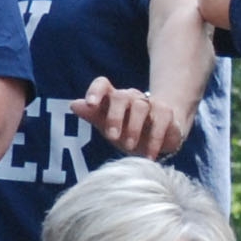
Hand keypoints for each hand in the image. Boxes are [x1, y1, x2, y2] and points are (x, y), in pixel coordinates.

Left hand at [71, 76, 192, 159]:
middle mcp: (130, 97)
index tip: (90, 104)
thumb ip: (92, 116)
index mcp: (112, 98)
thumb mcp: (107, 126)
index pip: (103, 85)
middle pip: (121, 97)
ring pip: (140, 107)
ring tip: (130, 147)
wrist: (160, 138)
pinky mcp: (166, 112)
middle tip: (112, 136)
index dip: (96, 91)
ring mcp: (149, 103)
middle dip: (115, 116)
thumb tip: (74, 105)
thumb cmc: (127, 131)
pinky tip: (149, 155)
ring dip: (134, 128)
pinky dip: (154, 140)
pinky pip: (160, 121)